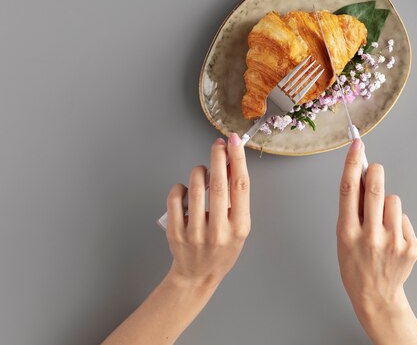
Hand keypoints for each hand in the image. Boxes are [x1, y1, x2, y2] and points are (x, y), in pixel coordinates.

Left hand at [102, 134, 251, 344]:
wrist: (198, 275)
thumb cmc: (223, 248)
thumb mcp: (239, 226)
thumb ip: (236, 198)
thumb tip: (232, 163)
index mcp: (239, 227)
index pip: (240, 186)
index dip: (238, 160)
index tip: (235, 142)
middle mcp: (218, 230)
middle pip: (218, 184)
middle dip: (218, 157)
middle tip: (218, 143)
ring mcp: (195, 232)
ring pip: (195, 187)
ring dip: (199, 171)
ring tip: (202, 172)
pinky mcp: (176, 232)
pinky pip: (175, 198)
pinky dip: (180, 187)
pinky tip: (185, 190)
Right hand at [337, 139, 416, 344]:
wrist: (376, 297)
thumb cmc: (355, 264)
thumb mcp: (343, 238)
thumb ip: (351, 209)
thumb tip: (358, 175)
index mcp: (347, 233)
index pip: (349, 190)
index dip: (352, 164)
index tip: (357, 145)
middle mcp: (370, 236)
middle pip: (375, 190)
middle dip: (375, 172)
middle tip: (375, 169)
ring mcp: (392, 243)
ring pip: (393, 201)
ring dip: (387, 204)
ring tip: (381, 222)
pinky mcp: (410, 247)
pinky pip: (404, 218)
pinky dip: (398, 223)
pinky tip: (392, 239)